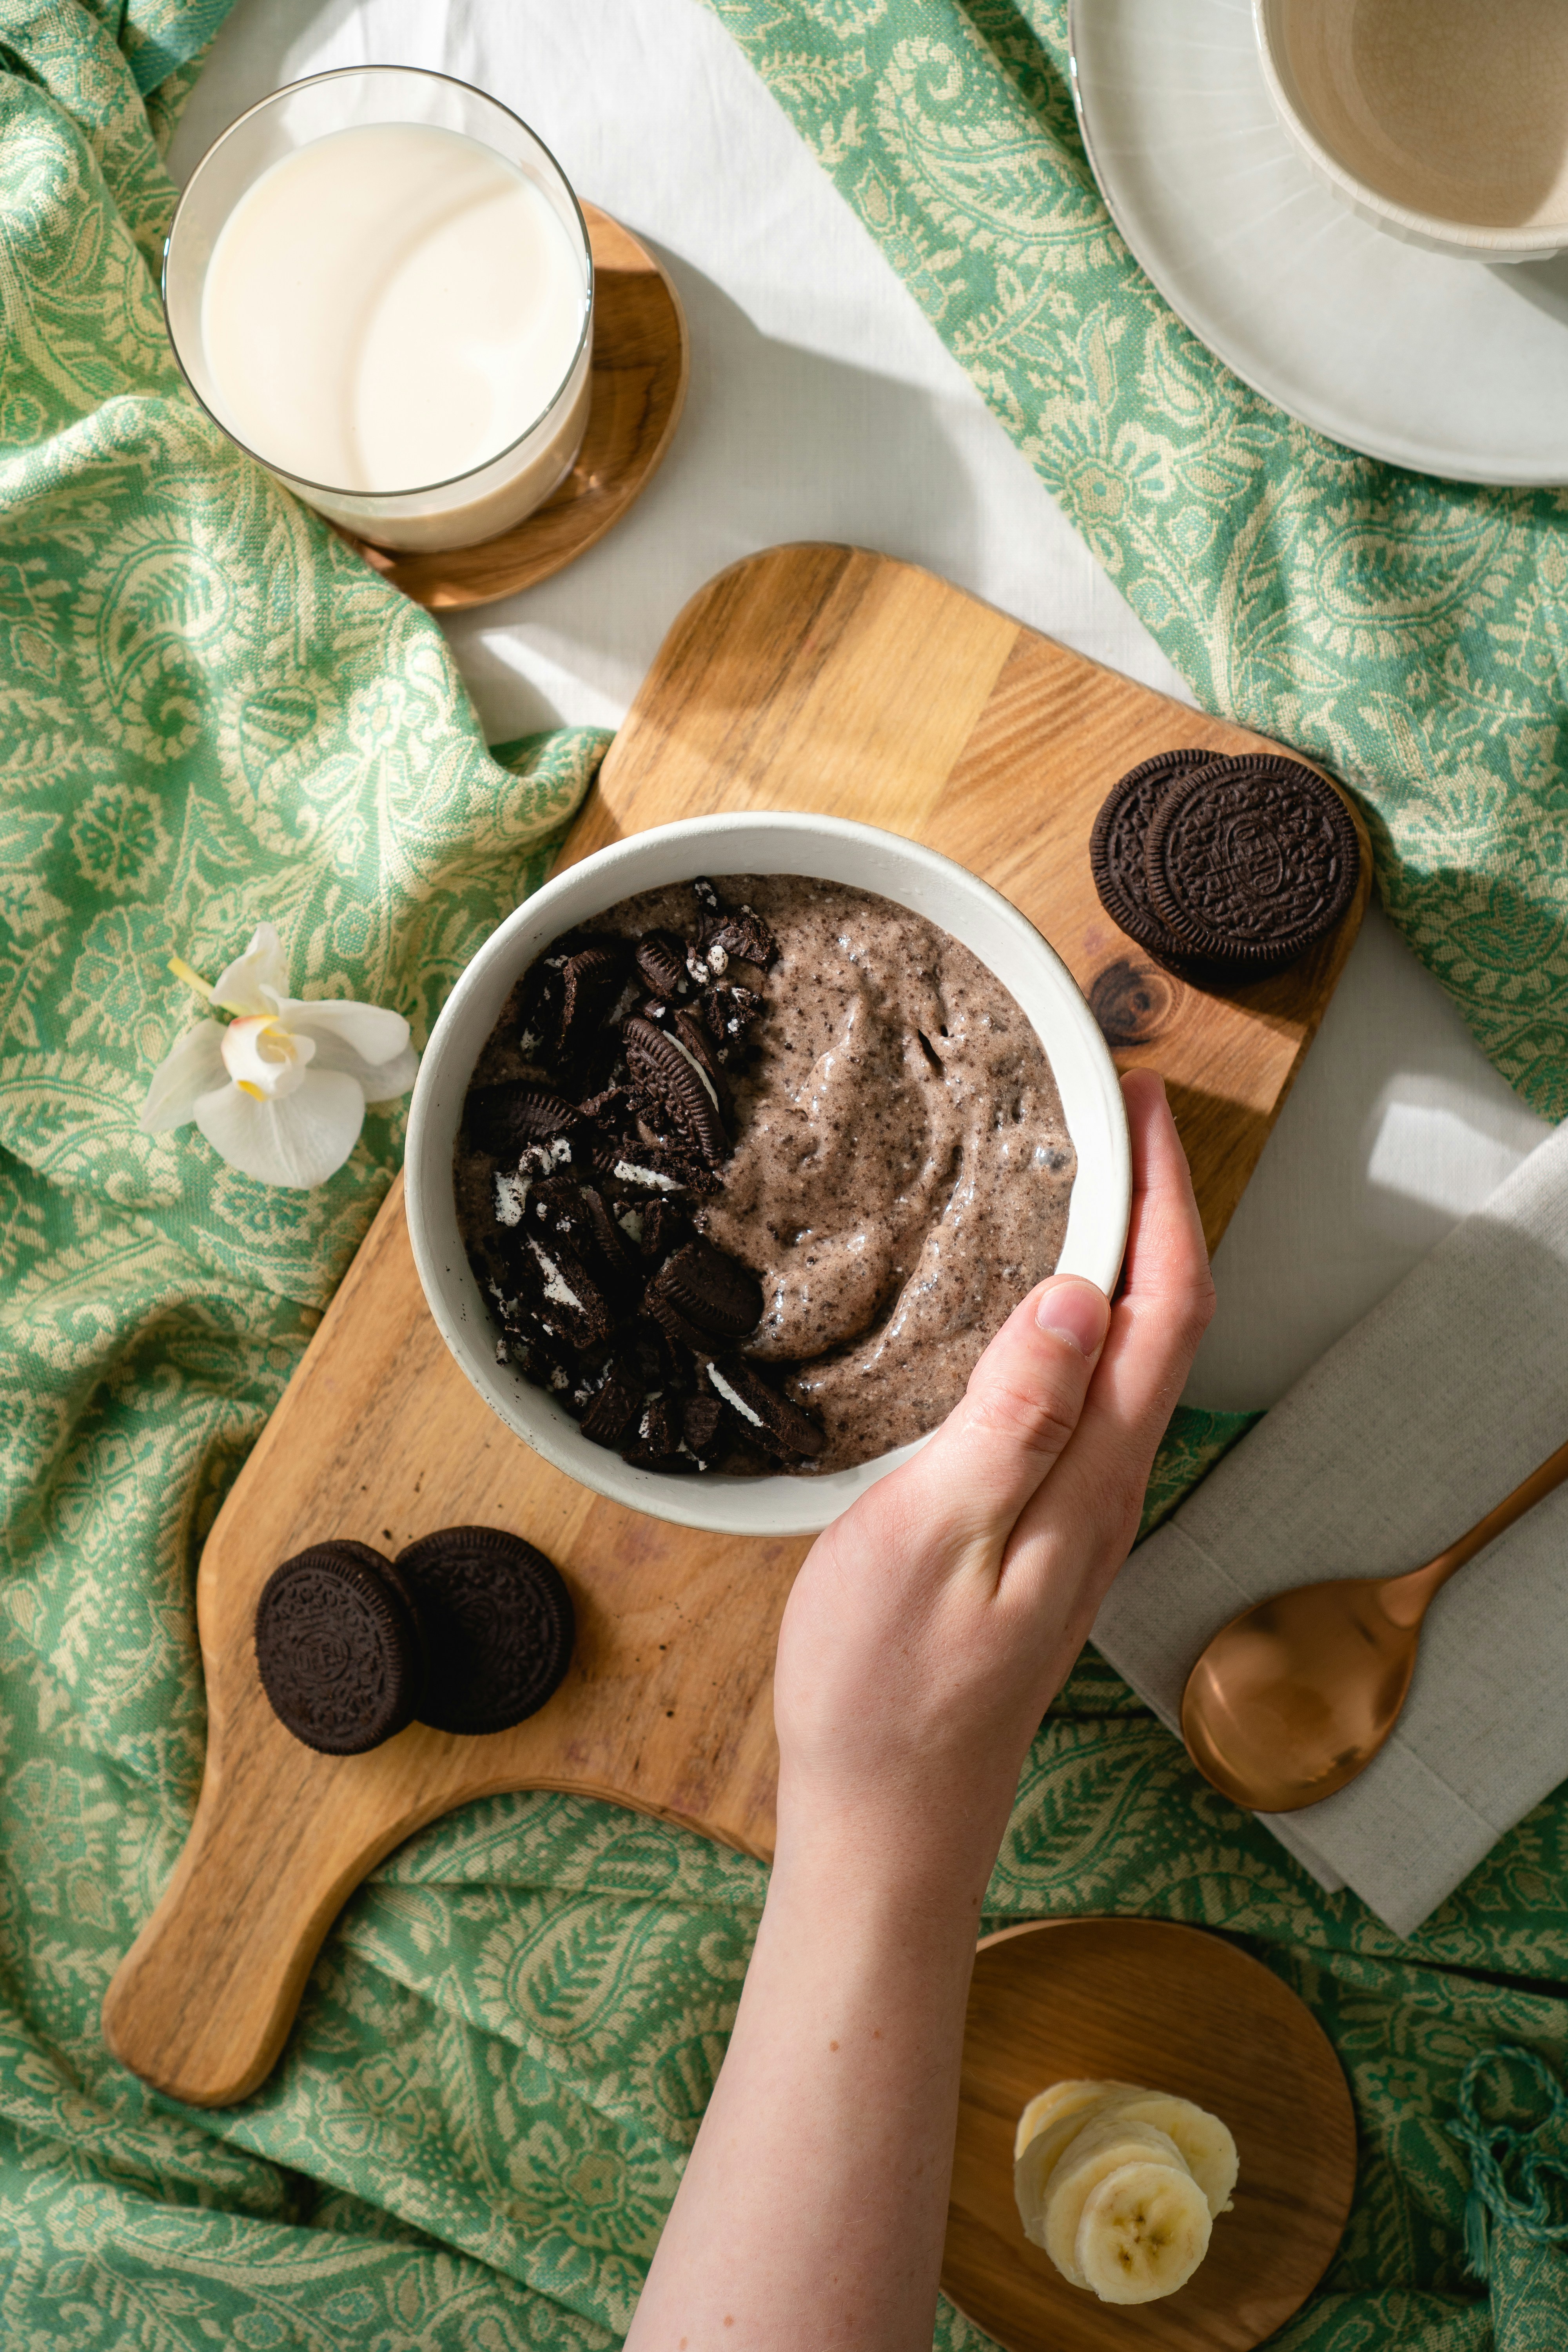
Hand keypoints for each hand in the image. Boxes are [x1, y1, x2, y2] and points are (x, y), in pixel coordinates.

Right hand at [772, 1067, 1214, 1895]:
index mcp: (1092, 1477)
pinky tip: (1034, 1313)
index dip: (1165, 1195)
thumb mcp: (932, 1532)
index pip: (1165, 1306)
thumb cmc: (888, 1687)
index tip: (1142, 1103)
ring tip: (1084, 1187)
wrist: (887, 1817)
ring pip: (1131, 1362)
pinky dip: (1082, 1327)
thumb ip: (1012, 1415)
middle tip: (1117, 1119)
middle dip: (1157, 1209)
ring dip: (1123, 1265)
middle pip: (1166, 1325)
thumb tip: (1081, 1298)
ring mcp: (1079, 1517)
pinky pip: (1088, 1403)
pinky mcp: (1042, 1536)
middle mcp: (1107, 1491)